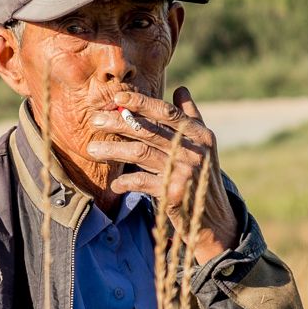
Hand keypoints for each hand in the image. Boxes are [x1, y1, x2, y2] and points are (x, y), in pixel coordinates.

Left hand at [86, 86, 239, 263]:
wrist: (214, 219)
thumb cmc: (202, 178)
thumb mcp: (203, 146)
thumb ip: (191, 118)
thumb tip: (181, 89)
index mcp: (201, 135)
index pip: (167, 113)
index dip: (142, 103)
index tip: (119, 97)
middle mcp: (195, 151)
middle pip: (149, 130)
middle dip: (118, 123)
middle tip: (94, 121)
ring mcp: (186, 172)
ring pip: (141, 153)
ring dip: (114, 150)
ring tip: (93, 149)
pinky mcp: (175, 194)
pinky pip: (141, 182)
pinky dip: (125, 181)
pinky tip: (115, 184)